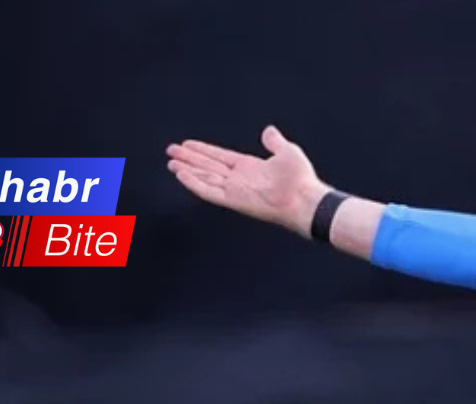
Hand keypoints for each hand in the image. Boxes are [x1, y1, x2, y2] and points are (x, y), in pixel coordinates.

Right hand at [166, 126, 327, 236]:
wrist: (304, 198)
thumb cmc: (300, 178)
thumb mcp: (287, 152)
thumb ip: (275, 142)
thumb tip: (269, 130)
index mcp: (249, 167)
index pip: (220, 157)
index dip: (203, 150)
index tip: (187, 144)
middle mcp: (240, 179)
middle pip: (208, 166)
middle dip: (189, 158)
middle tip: (171, 151)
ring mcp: (236, 190)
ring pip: (205, 177)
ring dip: (187, 170)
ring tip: (170, 163)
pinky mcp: (234, 200)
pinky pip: (209, 191)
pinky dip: (194, 183)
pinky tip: (181, 174)